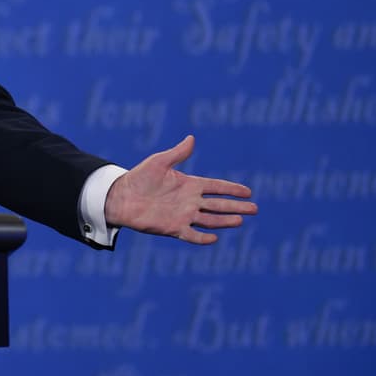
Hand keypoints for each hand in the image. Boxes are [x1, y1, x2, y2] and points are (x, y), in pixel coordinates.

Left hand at [104, 135, 255, 244]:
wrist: (120, 196)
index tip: (248, 191)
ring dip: (225, 221)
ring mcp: (183, 215)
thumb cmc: (138, 177)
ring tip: (240, 220)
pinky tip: (214, 238)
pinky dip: (202, 237)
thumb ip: (177, 153)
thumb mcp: (158, 162)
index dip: (232, 189)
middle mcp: (190, 201)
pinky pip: (191, 235)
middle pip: (218, 205)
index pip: (216, 187)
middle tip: (255, 208)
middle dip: (236, 206)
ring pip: (209, 220)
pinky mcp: (173, 228)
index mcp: (189, 184)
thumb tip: (191, 138)